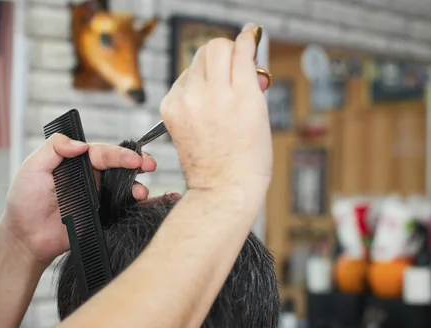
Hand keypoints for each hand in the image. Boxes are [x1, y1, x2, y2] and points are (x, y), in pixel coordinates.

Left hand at [0, 134, 157, 268]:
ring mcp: (97, 198)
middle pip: (119, 166)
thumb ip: (54, 148)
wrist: (25, 238)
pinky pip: (123, 208)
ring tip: (141, 193)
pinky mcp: (101, 217)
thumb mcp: (32, 167)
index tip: (134, 158)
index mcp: (75, 162)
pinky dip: (141, 206)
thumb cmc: (24, 201)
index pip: (102, 152)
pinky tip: (154, 203)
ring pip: (124, 187)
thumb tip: (81, 143)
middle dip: (137, 164)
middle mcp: (89, 177)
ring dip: (137, 187)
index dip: (120, 153)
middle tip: (150, 165)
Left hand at [159, 24, 271, 197]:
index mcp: (242, 96)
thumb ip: (252, 81)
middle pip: (213, 48)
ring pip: (195, 61)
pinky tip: (202, 104)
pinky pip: (181, 81)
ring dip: (208, 69)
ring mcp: (187, 101)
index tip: (249, 36)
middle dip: (225, 52)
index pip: (240, 49)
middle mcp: (212, 95)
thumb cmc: (248, 157)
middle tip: (233, 66)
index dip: (246, 40)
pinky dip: (192, 85)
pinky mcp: (170, 108)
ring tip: (218, 93)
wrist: (223, 187)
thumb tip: (245, 54)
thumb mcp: (261, 114)